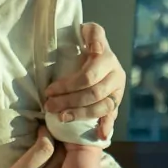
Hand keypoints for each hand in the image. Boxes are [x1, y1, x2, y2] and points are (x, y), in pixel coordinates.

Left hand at [44, 23, 124, 140]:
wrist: (96, 52)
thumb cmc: (85, 42)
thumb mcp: (88, 31)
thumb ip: (94, 34)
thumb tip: (97, 48)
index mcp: (108, 58)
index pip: (88, 77)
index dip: (68, 85)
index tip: (49, 90)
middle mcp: (117, 75)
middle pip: (93, 94)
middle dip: (69, 101)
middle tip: (49, 106)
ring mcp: (118, 91)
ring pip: (101, 107)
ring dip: (80, 114)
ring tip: (61, 117)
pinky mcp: (116, 103)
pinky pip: (112, 117)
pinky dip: (106, 126)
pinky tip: (100, 136)